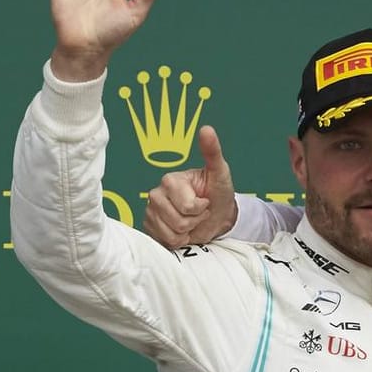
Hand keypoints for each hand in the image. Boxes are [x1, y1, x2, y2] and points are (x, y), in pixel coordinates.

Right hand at [143, 126, 237, 246]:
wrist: (216, 216)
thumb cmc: (218, 193)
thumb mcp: (220, 173)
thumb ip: (213, 152)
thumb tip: (207, 129)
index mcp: (170, 180)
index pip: (188, 206)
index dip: (202, 209)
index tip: (205, 201)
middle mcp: (156, 194)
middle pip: (178, 222)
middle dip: (195, 221)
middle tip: (200, 213)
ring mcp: (151, 212)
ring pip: (172, 234)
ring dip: (188, 232)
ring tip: (192, 221)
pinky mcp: (150, 228)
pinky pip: (166, 242)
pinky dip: (179, 241)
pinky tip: (183, 230)